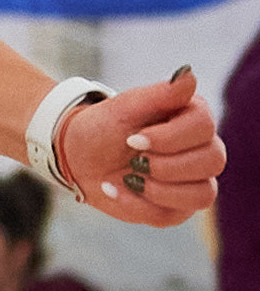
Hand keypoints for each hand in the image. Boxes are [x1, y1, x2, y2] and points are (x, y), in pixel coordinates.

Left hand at [58, 69, 222, 226]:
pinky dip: (136, 204)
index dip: (170, 137)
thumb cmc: (104, 125)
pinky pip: (172, 215)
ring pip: (202, 194)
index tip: (133, 138)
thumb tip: (187, 75)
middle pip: (212, 161)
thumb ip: (158, 93)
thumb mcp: (124, 106)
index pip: (205, 128)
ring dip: (158, 188)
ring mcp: (193, 181)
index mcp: (193, 118)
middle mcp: (202, 149)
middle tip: (133, 157)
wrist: (77, 153)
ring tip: (127, 176)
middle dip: (165, 164)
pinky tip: (112, 188)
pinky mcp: (175, 207)